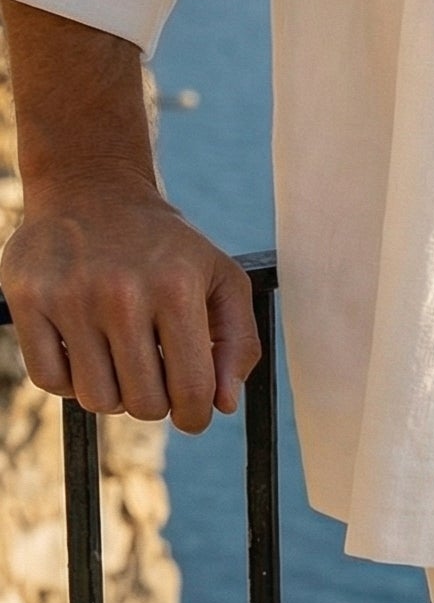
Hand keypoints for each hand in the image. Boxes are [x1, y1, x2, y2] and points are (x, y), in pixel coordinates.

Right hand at [0, 176, 260, 430]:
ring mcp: (68, 295)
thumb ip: (238, 343)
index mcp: (176, 288)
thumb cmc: (164, 245)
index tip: (189, 410)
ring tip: (118, 359)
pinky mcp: (26, 297)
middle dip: (154, 403)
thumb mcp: (221, 279)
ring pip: (96, 400)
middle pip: (142, 405)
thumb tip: (224, 404)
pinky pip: (49, 380)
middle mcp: (121, 291)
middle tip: (152, 374)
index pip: (190, 393)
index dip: (194, 417)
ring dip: (112, 394)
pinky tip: (83, 350)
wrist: (91, 186)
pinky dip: (68, 379)